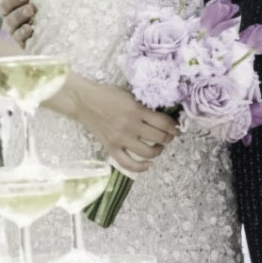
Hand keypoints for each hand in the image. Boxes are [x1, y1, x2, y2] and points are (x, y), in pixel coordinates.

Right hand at [0, 0, 34, 44]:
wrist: (60, 19)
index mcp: (11, 7)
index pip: (4, 5)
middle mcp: (12, 21)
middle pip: (8, 18)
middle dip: (18, 11)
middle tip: (31, 6)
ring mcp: (19, 34)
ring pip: (14, 30)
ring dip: (22, 22)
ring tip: (34, 15)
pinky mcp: (28, 44)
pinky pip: (22, 42)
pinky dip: (25, 36)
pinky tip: (33, 30)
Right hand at [49, 74, 178, 173]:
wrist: (84, 101)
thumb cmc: (107, 95)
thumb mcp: (130, 96)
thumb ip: (144, 107)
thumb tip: (162, 118)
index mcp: (137, 110)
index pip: (164, 122)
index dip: (174, 127)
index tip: (176, 128)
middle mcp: (131, 126)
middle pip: (159, 138)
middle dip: (168, 138)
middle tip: (169, 137)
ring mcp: (121, 139)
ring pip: (148, 152)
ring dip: (158, 151)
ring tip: (159, 147)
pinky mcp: (111, 148)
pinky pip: (128, 164)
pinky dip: (141, 167)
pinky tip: (148, 164)